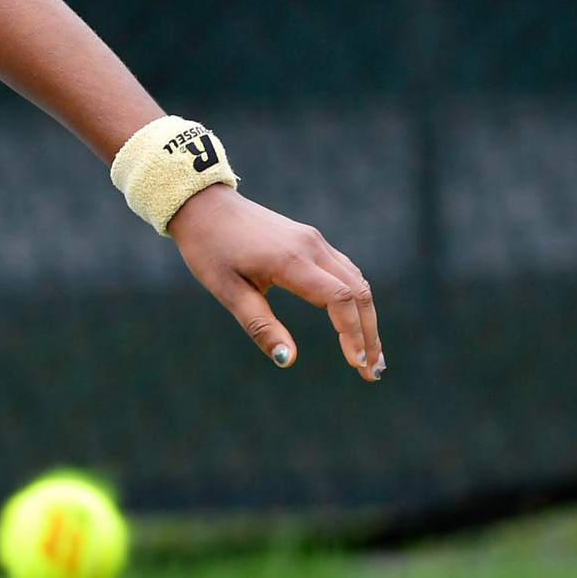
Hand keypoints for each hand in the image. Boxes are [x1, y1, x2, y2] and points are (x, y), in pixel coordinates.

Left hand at [168, 184, 383, 380]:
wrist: (204, 205)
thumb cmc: (210, 248)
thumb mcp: (227, 290)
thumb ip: (260, 326)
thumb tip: (287, 360)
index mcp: (290, 260)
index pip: (340, 298)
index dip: (354, 333)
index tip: (356, 365)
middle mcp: (311, 246)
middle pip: (358, 292)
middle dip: (370, 334)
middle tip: (372, 373)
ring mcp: (314, 240)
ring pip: (357, 281)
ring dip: (367, 318)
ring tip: (370, 356)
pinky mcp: (311, 240)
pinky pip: (346, 271)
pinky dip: (357, 299)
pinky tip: (356, 322)